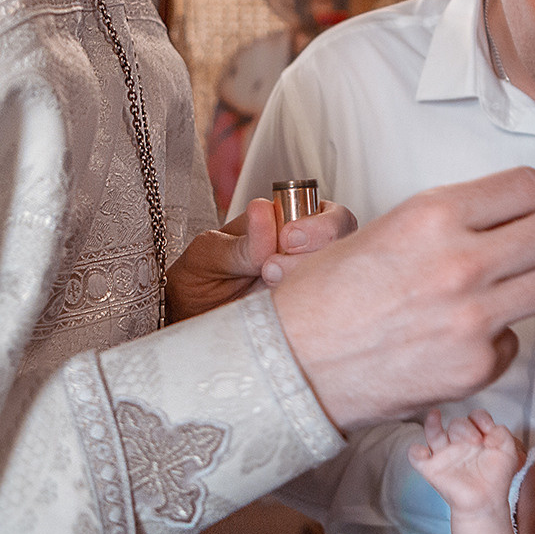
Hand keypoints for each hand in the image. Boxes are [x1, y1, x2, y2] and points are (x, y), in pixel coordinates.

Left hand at [165, 198, 357, 322]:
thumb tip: (263, 212)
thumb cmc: (198, 281)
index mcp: (284, 224)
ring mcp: (311, 282)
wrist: (191, 321)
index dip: (316, 225)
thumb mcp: (209, 255)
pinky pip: (329, 310)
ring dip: (309, 281)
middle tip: (272, 268)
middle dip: (315, 252)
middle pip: (344, 244)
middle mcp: (305, 251)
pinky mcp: (309, 313)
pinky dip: (312, 310)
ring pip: (340, 276)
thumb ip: (242, 242)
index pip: (327, 213)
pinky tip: (284, 309)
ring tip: (268, 287)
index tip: (289, 239)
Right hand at [271, 168, 534, 430]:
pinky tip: (458, 338)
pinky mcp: (476, 367)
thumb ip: (447, 220)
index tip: (529, 209)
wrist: (291, 367)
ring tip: (503, 292)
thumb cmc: (324, 299)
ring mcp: (474, 319)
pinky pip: (515, 342)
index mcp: (434, 215)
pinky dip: (494, 341)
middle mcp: (461, 262)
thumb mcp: (384, 229)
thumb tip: (497, 216)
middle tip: (527, 248)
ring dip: (534, 286)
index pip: (532, 187)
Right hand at [408, 409, 522, 518]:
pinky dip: (414, 451)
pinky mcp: (432, 469)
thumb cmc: (497, 478)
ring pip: (432, 432)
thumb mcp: (508, 451)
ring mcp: (444, 455)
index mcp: (476, 437)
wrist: (487, 502)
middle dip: (465, 428)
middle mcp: (459, 443)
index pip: (474, 417)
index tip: (488, 429)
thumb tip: (491, 425)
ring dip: (433, 424)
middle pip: (456, 423)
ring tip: (435, 416)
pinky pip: (415, 456)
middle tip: (476, 442)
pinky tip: (423, 450)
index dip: (480, 418)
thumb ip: (502, 433)